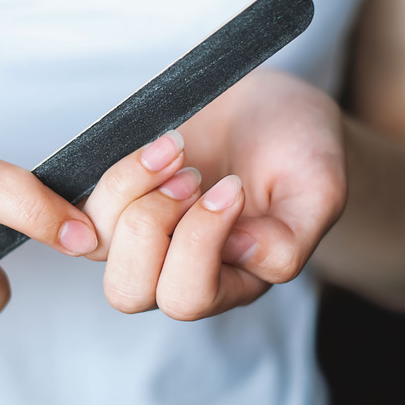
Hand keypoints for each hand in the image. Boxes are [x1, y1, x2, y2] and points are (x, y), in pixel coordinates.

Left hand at [83, 69, 345, 319]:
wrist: (267, 107)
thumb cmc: (297, 149)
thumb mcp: (319, 189)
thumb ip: (291, 239)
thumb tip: (240, 254)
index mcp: (230, 281)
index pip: (188, 297)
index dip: (199, 241)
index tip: (233, 185)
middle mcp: (178, 268)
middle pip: (129, 292)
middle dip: (150, 226)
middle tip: (189, 176)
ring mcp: (144, 235)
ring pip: (99, 247)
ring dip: (130, 191)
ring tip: (174, 149)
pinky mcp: (119, 201)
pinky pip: (85, 209)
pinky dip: (113, 175)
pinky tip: (156, 146)